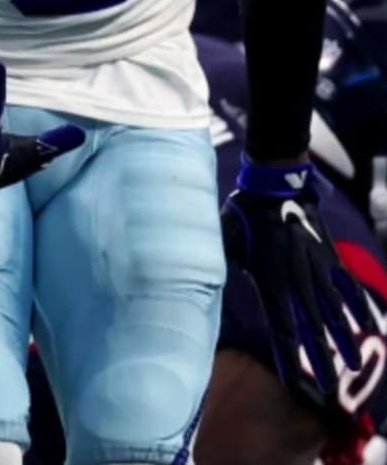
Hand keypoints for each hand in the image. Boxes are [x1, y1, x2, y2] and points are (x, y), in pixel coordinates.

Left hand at [221, 157, 373, 400]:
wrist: (274, 183)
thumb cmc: (242, 212)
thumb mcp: (225, 239)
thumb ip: (222, 266)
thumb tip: (204, 286)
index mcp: (269, 278)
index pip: (281, 327)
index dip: (288, 357)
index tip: (296, 384)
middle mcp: (297, 278)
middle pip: (311, 327)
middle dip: (320, 360)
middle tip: (330, 390)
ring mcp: (317, 268)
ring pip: (334, 311)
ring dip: (344, 339)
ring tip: (356, 366)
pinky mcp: (329, 256)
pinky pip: (348, 285)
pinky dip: (360, 305)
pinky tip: (371, 325)